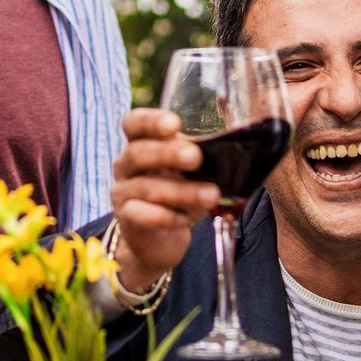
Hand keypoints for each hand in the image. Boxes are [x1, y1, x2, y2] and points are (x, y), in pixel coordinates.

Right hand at [108, 109, 218, 292]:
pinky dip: (164, 216)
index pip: (134, 123)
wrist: (162, 239)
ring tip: (212, 194)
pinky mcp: (126, 220)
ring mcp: (122, 193)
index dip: (150, 121)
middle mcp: (125, 165)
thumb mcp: (192, 172)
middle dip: (167, 153)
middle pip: (137, 152)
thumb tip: (238, 147)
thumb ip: (203, 156)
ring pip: (145, 187)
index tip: (174, 124)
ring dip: (180, 191)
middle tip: (195, 157)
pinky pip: (139, 215)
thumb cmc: (180, 194)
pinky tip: (185, 219)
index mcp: (141, 143)